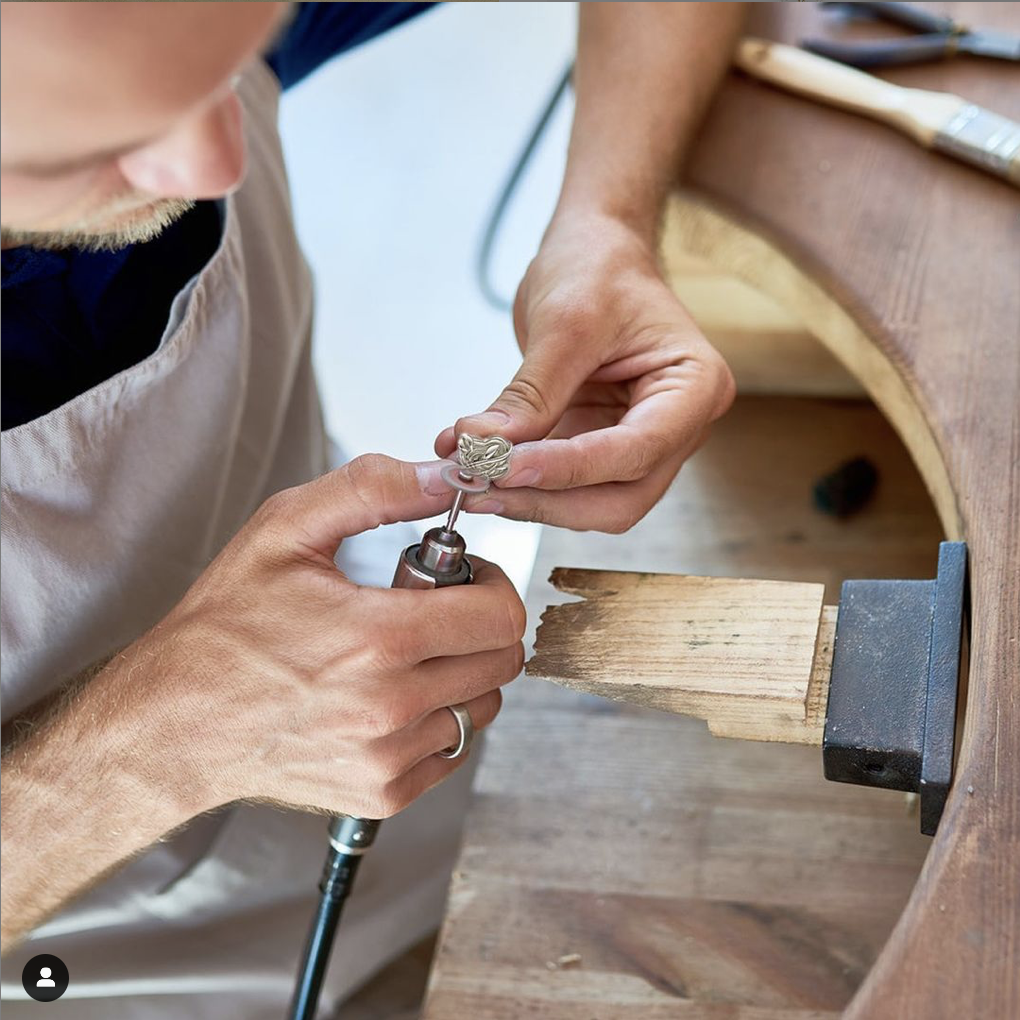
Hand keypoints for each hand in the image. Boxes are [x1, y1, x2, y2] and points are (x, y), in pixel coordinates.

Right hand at [120, 455, 524, 819]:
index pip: (501, 616)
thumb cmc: (224, 628)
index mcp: (378, 638)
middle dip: (480, 625)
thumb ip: (372, 490)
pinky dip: (439, 720)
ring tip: (407, 655)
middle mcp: (390, 707)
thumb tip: (443, 477)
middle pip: (502, 663)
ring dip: (463, 674)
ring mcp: (387, 757)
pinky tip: (394, 697)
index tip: (466, 577)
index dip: (493, 585)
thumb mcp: (284, 530)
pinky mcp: (380, 793)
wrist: (173, 722)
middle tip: (433, 611)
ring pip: (483, 707)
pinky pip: (453, 751)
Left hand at [436, 213, 734, 531]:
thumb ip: (530, 393)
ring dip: (532, 499)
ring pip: (593, 503)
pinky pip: (567, 484)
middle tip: (481, 489)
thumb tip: (482, 447)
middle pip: (621, 499)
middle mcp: (677, 426)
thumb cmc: (599, 267)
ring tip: (470, 480)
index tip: (505, 469)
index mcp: (694, 387)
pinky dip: (524, 484)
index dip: (568, 469)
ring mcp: (641, 441)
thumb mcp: (564, 321)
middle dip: (549, 500)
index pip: (635, 450)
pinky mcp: (601, 445)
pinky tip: (480, 472)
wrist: (596, 250)